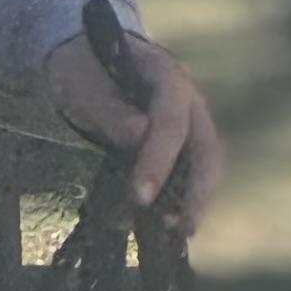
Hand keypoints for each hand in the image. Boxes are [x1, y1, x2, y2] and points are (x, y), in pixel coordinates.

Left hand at [44, 24, 223, 229]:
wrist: (89, 58)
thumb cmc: (84, 69)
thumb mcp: (83, 84)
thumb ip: (109, 108)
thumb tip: (140, 133)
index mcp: (166, 77)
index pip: (171, 122)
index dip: (159, 160)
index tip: (141, 197)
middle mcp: (188, 99)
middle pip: (207, 147)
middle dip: (196, 190)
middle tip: (179, 228)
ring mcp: (189, 120)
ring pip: (206, 162)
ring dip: (195, 198)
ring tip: (178, 232)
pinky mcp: (181, 140)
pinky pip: (192, 169)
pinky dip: (185, 196)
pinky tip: (170, 222)